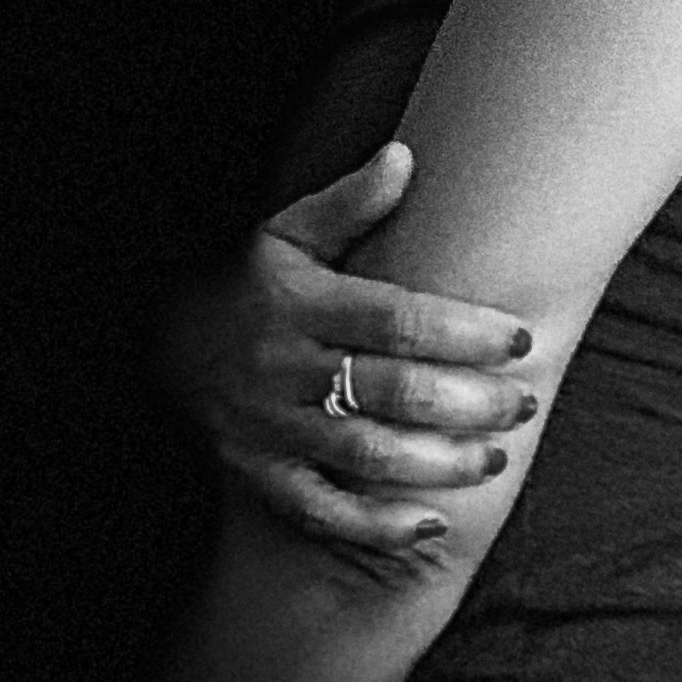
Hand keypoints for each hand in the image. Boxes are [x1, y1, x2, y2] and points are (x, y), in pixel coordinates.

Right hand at [159, 140, 537, 557]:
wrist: (158, 341)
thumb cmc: (244, 282)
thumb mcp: (284, 234)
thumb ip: (349, 204)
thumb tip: (405, 156)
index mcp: (301, 304)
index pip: (396, 320)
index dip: (463, 332)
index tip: (517, 339)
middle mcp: (286, 367)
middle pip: (393, 391)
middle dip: (470, 402)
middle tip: (524, 403)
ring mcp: (272, 426)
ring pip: (368, 454)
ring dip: (441, 462)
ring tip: (495, 457)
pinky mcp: (261, 473)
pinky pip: (321, 509)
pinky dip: (377, 525)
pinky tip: (431, 523)